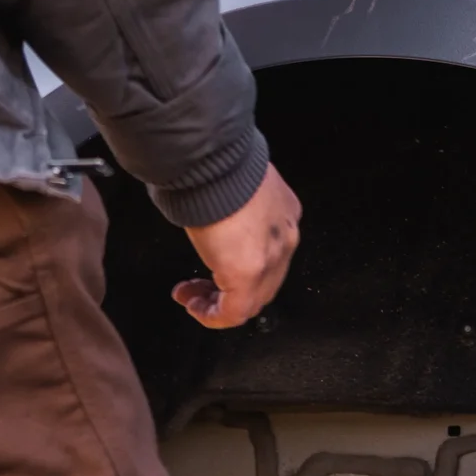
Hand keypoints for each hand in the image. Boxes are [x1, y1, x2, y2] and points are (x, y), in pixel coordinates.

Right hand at [173, 164, 300, 329]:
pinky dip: (212, 315)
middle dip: (226, 291)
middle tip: (198, 289)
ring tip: (191, 298)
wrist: (212, 160)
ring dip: (216, 304)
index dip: (237, 267)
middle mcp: (284, 237)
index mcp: (283, 214)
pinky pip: (235, 312)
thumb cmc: (215, 164)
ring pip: (251, 300)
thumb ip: (230, 210)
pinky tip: (194, 306)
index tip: (212, 266)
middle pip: (262, 283)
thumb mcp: (231, 190)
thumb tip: (211, 222)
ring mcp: (271, 256)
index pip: (268, 256)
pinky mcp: (249, 273)